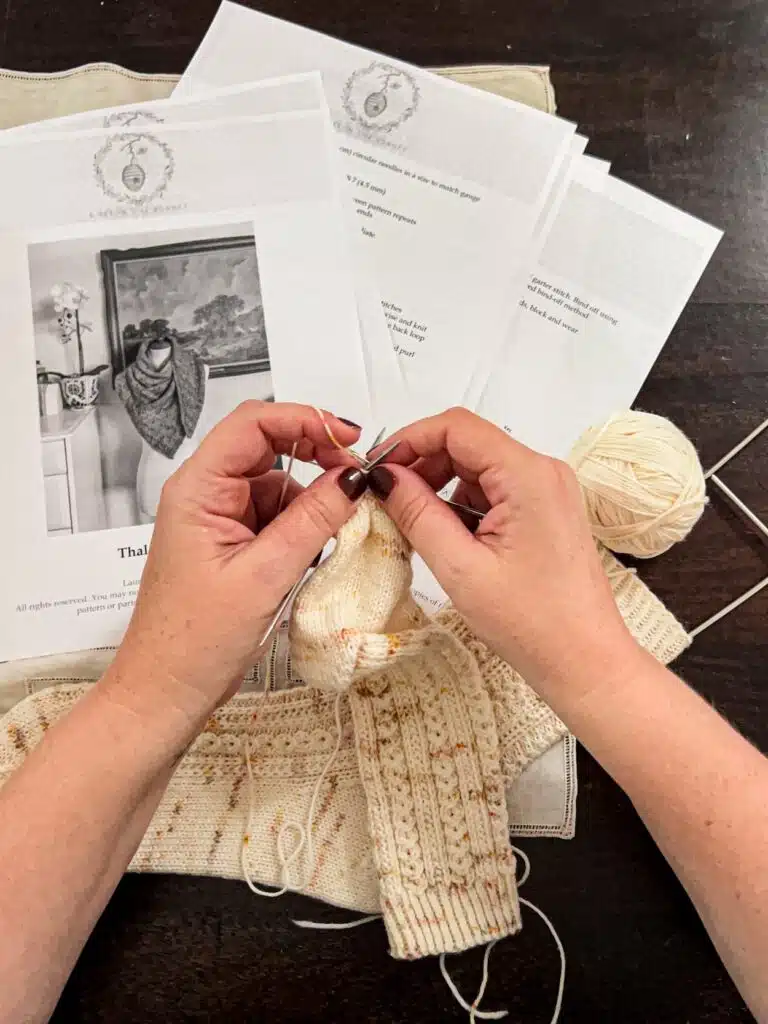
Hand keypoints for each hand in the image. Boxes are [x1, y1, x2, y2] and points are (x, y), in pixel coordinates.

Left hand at [102, 401, 366, 733]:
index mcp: (198, 489)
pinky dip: (303, 528)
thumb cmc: (195, 640)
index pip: (253, 424)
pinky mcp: (233, 542)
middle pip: (268, 449)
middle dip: (316, 458)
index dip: (304, 420)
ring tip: (335, 534)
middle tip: (356, 481)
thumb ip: (313, 520)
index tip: (347, 438)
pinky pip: (277, 517)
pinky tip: (314, 554)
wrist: (168, 690)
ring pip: (279, 485)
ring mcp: (220, 518)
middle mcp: (206, 494)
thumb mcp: (265, 575)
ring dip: (312, 502)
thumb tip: (353, 480)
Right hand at [366, 408, 642, 699]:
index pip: (456, 427)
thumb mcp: (460, 568)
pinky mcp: (546, 510)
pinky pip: (494, 490)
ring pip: (478, 467)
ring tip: (416, 527)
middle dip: (422, 465)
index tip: (376, 468)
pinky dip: (463, 505)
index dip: (410, 439)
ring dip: (441, 487)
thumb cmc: (531, 622)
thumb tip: (383, 476)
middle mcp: (543, 471)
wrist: (586, 662)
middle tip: (388, 500)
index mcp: (528, 475)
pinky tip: (448, 538)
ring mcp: (548, 489)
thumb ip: (417, 513)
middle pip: (468, 443)